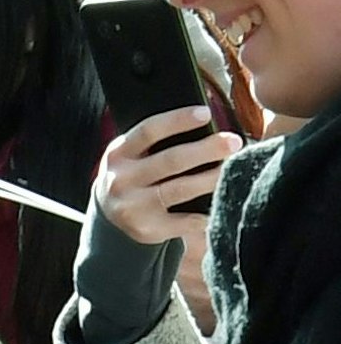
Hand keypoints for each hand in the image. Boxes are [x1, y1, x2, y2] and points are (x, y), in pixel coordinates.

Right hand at [91, 107, 238, 239]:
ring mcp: (132, 207)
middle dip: (206, 150)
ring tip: (234, 169)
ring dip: (212, 178)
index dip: (177, 121)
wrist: (109, 217)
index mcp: (119, 153)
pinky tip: (224, 203)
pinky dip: (208, 212)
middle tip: (234, 141)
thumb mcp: (133, 155)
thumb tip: (207, 126)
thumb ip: (158, 142)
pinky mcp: (146, 229)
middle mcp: (121, 180)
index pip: (149, 131)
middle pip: (170, 160)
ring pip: (180, 189)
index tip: (206, 114)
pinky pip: (186, 220)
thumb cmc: (135, 176)